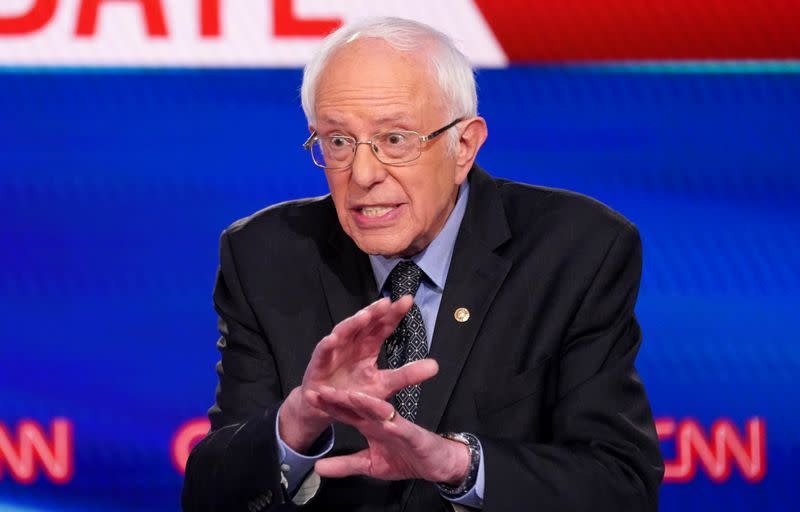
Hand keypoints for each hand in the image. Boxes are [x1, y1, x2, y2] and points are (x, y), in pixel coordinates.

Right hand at [279, 296, 439, 451]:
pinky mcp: (318, 364)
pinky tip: (332, 339)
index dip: (394, 314)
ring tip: (364, 316)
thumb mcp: (384, 385)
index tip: (408, 300)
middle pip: (364, 324)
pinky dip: (327, 346)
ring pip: (343, 333)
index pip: (383, 326)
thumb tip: (435, 366)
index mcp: (368, 346)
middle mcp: (352, 344)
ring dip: (352, 324)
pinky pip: (323, 354)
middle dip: (374, 312)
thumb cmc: (353, 392)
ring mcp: (334, 351)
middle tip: (387, 302)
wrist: (325, 408)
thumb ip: (407, 375)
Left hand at [307, 386, 469, 484]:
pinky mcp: (414, 434)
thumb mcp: (369, 465)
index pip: (345, 412)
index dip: (328, 405)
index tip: (309, 397)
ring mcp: (397, 425)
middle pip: (359, 406)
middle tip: (321, 389)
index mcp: (369, 425)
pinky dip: (394, 424)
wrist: (435, 464)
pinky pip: (402, 427)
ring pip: (380, 410)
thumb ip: (344, 465)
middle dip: (340, 397)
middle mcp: (381, 420)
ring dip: (366, 403)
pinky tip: (386, 420)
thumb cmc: (404, 459)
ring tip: (351, 395)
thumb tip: (317, 468)